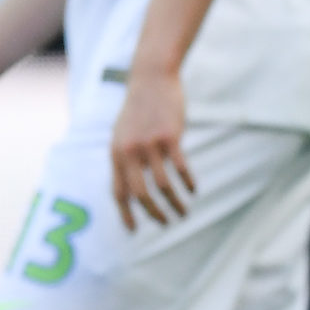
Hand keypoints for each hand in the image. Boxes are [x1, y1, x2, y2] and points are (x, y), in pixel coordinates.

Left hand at [109, 67, 195, 229]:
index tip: (134, 230)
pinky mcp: (169, 137)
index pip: (118, 192)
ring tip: (184, 212)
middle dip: (153, 213)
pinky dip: (187, 182)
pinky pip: (180, 167)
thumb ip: (125, 156)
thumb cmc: (139, 108)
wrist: (151, 79)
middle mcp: (129, 152)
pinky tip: (194, 190)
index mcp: (116, 153)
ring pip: (162, 184)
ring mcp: (149, 145)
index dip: (125, 213)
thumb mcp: (123, 133)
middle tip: (166, 223)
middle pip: (140, 193)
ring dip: (174, 202)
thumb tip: (131, 184)